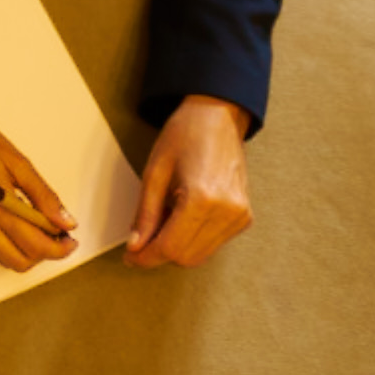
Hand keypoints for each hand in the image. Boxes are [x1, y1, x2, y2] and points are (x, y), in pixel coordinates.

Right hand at [0, 73, 78, 271]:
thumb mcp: (16, 160)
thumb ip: (43, 195)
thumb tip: (65, 222)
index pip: (36, 244)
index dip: (60, 247)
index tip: (70, 238)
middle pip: (20, 261)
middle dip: (44, 254)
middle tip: (55, 236)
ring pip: (2, 260)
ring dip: (23, 251)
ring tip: (33, 228)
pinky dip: (2, 242)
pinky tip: (6, 221)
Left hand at [126, 95, 252, 267]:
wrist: (217, 117)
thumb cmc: (183, 136)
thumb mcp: (154, 172)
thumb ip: (145, 214)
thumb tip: (135, 246)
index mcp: (203, 199)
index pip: (171, 247)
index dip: (146, 257)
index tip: (129, 257)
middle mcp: (228, 212)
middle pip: (187, 257)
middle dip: (158, 256)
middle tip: (136, 247)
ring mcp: (241, 216)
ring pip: (201, 255)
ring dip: (175, 250)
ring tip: (157, 228)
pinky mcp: (245, 217)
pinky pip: (213, 243)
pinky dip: (192, 241)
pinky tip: (178, 221)